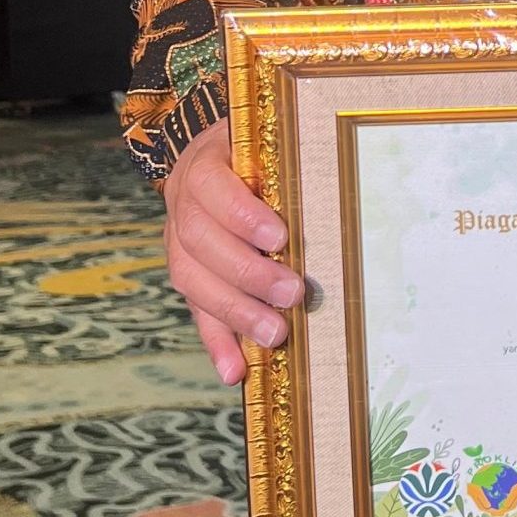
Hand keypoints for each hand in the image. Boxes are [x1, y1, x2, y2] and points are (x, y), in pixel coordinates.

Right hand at [162, 119, 301, 384]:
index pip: (211, 188)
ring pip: (193, 280)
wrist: (216, 155)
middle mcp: (182, 202)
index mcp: (204, 162)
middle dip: (248, 272)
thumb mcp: (267, 146)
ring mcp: (177, 240)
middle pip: (200, 241)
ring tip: (275, 334)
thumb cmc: (257, 152)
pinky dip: (217, 343)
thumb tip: (339, 196)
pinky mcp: (187, 274)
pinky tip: (235, 370)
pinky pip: (195, 311)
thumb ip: (285, 168)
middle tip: (293, 292)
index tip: (280, 237)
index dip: (241, 215)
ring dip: (235, 312)